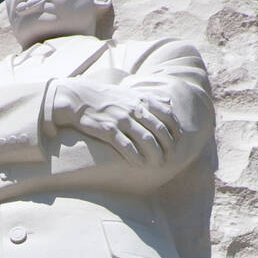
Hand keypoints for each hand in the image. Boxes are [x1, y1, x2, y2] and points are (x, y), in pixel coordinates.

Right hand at [51, 79, 180, 166]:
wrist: (79, 99)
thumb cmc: (107, 98)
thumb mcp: (131, 93)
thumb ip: (151, 99)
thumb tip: (169, 102)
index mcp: (141, 100)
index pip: (167, 115)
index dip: (175, 130)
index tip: (177, 142)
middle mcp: (134, 109)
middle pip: (159, 130)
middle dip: (168, 146)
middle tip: (170, 158)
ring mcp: (122, 119)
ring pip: (146, 139)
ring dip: (155, 154)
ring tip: (159, 164)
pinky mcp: (108, 130)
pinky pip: (126, 146)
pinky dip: (136, 156)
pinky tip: (141, 164)